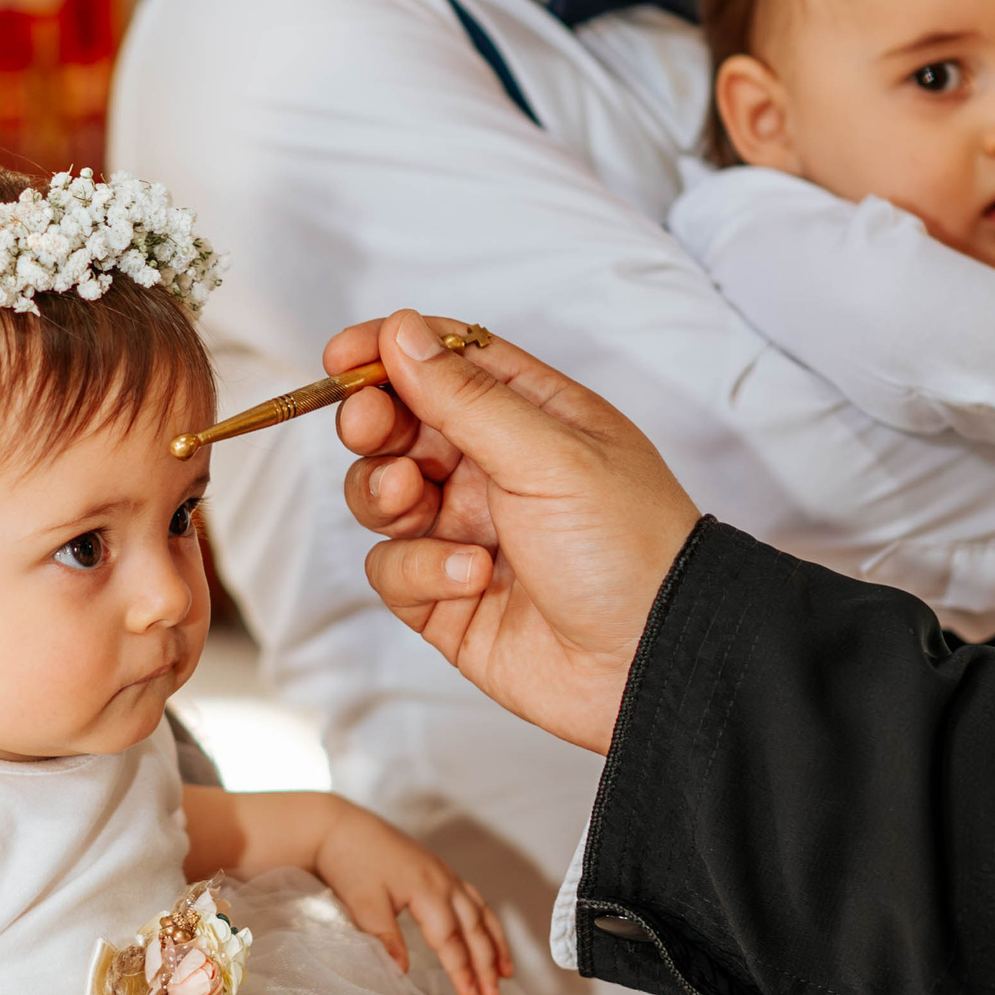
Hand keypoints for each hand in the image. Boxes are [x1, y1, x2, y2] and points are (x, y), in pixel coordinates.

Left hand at [311, 797, 510, 994]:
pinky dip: (486, 921)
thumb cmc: (350, 862)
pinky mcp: (440, 871)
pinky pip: (473, 899)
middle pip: (473, 928)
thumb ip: (385, 938)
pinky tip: (489, 936)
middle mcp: (444, 881)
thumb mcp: (363, 903)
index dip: (461, 969)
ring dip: (495, 943)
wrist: (339, 826)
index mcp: (427, 889)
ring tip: (506, 973)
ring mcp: (445, 874)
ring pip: (480, 913)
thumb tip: (402, 973)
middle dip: (486, 964)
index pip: (450, 938)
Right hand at [335, 310, 700, 754]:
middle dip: (372, 423)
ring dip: (384, 494)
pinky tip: (471, 579)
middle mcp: (491, 470)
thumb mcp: (548, 453)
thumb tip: (400, 331)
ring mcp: (465, 533)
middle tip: (368, 426)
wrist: (652, 662)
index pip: (444, 362)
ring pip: (379, 496)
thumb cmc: (629, 547)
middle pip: (398, 425)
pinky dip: (419, 570)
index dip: (389, 350)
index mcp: (528, 417)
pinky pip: (392, 569)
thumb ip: (464, 395)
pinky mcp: (445, 598)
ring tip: (418, 503)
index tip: (342, 356)